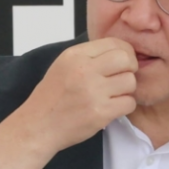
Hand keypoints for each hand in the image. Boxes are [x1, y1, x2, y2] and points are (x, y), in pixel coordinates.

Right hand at [0, 37, 137, 168]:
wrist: (38, 126)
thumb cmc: (52, 97)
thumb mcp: (64, 65)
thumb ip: (89, 56)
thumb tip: (120, 51)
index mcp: (75, 55)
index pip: (114, 43)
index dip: (125, 51)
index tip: (124, 61)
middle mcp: (84, 70)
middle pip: (126, 59)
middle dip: (130, 68)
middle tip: (123, 77)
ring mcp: (93, 92)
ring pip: (130, 81)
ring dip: (127, 89)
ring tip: (114, 95)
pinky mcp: (100, 113)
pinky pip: (129, 103)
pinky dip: (125, 106)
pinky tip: (113, 107)